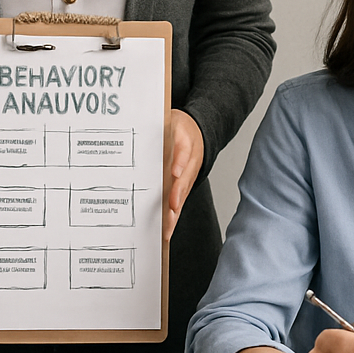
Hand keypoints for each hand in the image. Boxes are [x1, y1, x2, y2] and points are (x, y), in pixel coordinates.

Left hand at [165, 109, 203, 239]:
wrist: (197, 133)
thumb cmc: (181, 130)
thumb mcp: (174, 122)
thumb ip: (167, 133)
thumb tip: (156, 144)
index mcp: (187, 145)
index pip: (184, 154)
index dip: (180, 164)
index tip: (175, 173)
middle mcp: (189, 166)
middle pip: (183, 184)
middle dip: (176, 199)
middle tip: (170, 212)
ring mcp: (186, 179)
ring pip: (181, 197)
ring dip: (174, 214)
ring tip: (165, 229)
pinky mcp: (182, 188)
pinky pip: (177, 202)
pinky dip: (172, 217)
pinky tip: (164, 230)